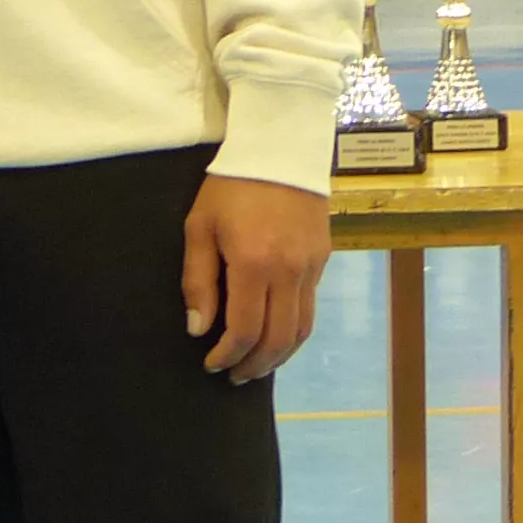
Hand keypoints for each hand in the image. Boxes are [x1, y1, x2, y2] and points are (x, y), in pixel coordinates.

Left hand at [183, 175, 325, 380]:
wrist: (280, 147)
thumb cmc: (230, 186)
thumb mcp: (200, 227)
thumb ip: (198, 281)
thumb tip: (198, 329)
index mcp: (254, 264)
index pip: (245, 330)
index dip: (227, 355)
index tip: (211, 364)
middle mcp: (289, 272)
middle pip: (278, 339)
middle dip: (254, 365)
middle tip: (234, 376)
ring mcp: (311, 267)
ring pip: (302, 330)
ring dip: (278, 356)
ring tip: (256, 366)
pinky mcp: (323, 259)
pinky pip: (310, 308)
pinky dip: (293, 331)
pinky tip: (275, 335)